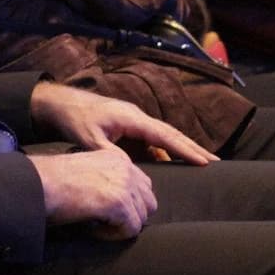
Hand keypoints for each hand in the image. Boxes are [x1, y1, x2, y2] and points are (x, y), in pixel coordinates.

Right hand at [28, 149, 155, 238]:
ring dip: (121, 226)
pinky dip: (113, 236)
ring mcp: (125, 184)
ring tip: (97, 225)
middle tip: (104, 220)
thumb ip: (109, 180)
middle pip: (148, 202)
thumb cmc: (53, 181)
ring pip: (141, 218)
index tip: (104, 210)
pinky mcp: (119, 202)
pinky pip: (131, 229)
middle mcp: (126, 167)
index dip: (127, 204)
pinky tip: (94, 229)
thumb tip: (121, 203)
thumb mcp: (88, 172)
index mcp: (118, 158)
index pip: (142, 186)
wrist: (39, 184)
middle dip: (130, 216)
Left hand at [29, 82, 217, 165]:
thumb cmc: (75, 118)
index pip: (164, 136)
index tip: (204, 161)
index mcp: (132, 118)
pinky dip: (163, 152)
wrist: (60, 103)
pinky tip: (170, 164)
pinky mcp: (128, 128)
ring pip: (162, 138)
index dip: (185, 149)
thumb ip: (111, 154)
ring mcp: (133, 122)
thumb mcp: (89, 140)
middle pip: (171, 134)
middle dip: (192, 148)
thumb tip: (129, 170)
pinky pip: (151, 142)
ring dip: (180, 150)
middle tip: (214, 162)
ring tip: (201, 164)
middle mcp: (137, 117)